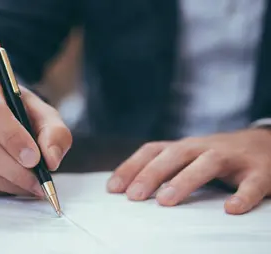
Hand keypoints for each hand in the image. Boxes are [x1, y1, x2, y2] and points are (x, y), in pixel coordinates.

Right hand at [0, 73, 71, 196]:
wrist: (6, 120)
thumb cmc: (25, 115)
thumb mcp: (46, 116)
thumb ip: (55, 134)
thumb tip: (51, 160)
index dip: (13, 138)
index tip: (34, 159)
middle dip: (15, 170)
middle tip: (39, 182)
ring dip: (8, 182)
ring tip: (32, 185)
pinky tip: (14, 184)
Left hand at [107, 129, 270, 214]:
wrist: (264, 143)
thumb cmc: (218, 154)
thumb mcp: (189, 156)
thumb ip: (166, 168)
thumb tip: (131, 187)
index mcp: (184, 146)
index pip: (152, 151)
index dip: (131, 166)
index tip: (113, 188)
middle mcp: (203, 147)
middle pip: (174, 155)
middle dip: (151, 174)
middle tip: (133, 196)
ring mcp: (231, 156)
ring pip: (207, 163)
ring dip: (185, 180)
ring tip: (166, 200)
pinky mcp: (258, 170)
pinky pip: (252, 183)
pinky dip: (242, 196)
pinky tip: (231, 209)